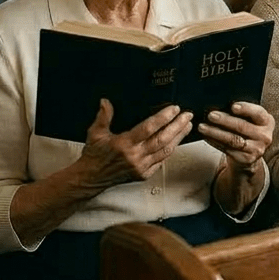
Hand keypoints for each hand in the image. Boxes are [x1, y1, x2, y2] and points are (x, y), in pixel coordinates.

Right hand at [78, 98, 192, 188]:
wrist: (90, 178)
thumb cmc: (94, 155)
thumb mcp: (95, 133)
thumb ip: (103, 116)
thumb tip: (106, 101)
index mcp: (124, 144)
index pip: (148, 128)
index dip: (163, 118)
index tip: (174, 109)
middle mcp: (135, 156)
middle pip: (162, 139)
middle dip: (178, 126)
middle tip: (188, 115)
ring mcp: (141, 167)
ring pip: (165, 151)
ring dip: (178, 137)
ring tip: (187, 125)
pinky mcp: (144, 175)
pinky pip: (162, 161)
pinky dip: (170, 150)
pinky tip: (177, 141)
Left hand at [198, 101, 273, 175]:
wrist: (250, 153)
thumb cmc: (247, 129)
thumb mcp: (251, 120)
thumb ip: (242, 112)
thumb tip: (220, 103)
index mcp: (267, 121)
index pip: (258, 113)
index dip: (246, 109)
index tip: (232, 106)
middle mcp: (265, 136)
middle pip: (242, 126)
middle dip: (225, 120)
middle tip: (210, 115)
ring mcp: (257, 149)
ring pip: (233, 139)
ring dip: (215, 132)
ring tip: (202, 127)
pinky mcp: (247, 159)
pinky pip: (228, 149)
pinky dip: (215, 142)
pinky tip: (206, 137)